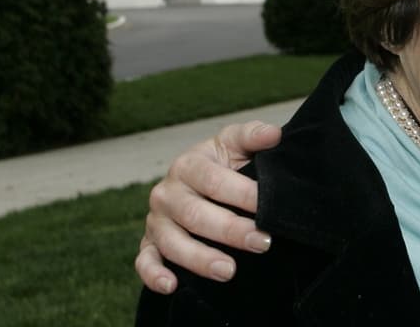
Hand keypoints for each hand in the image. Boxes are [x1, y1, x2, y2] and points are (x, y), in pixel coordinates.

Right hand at [135, 120, 281, 292]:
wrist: (196, 181)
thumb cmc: (222, 164)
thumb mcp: (235, 144)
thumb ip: (252, 136)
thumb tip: (274, 134)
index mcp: (188, 165)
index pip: (214, 181)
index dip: (243, 194)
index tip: (270, 207)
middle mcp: (167, 193)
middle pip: (196, 215)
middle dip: (231, 231)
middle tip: (263, 242)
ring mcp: (156, 221)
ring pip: (173, 243)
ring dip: (200, 259)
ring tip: (229, 271)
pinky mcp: (149, 244)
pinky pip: (145, 262)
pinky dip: (153, 275)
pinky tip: (172, 285)